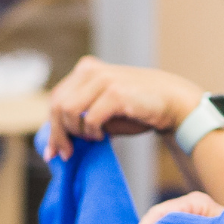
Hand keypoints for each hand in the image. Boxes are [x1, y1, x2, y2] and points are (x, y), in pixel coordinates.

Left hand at [36, 58, 206, 159]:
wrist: (172, 102)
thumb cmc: (138, 108)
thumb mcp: (103, 108)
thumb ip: (81, 115)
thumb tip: (57, 140)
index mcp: (85, 69)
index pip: (56, 98)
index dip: (51, 127)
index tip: (52, 152)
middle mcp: (90, 70)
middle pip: (57, 105)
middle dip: (58, 134)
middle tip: (66, 154)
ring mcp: (102, 79)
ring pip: (68, 111)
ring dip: (76, 132)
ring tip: (92, 138)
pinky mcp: (115, 92)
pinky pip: (90, 118)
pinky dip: (92, 132)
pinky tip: (102, 136)